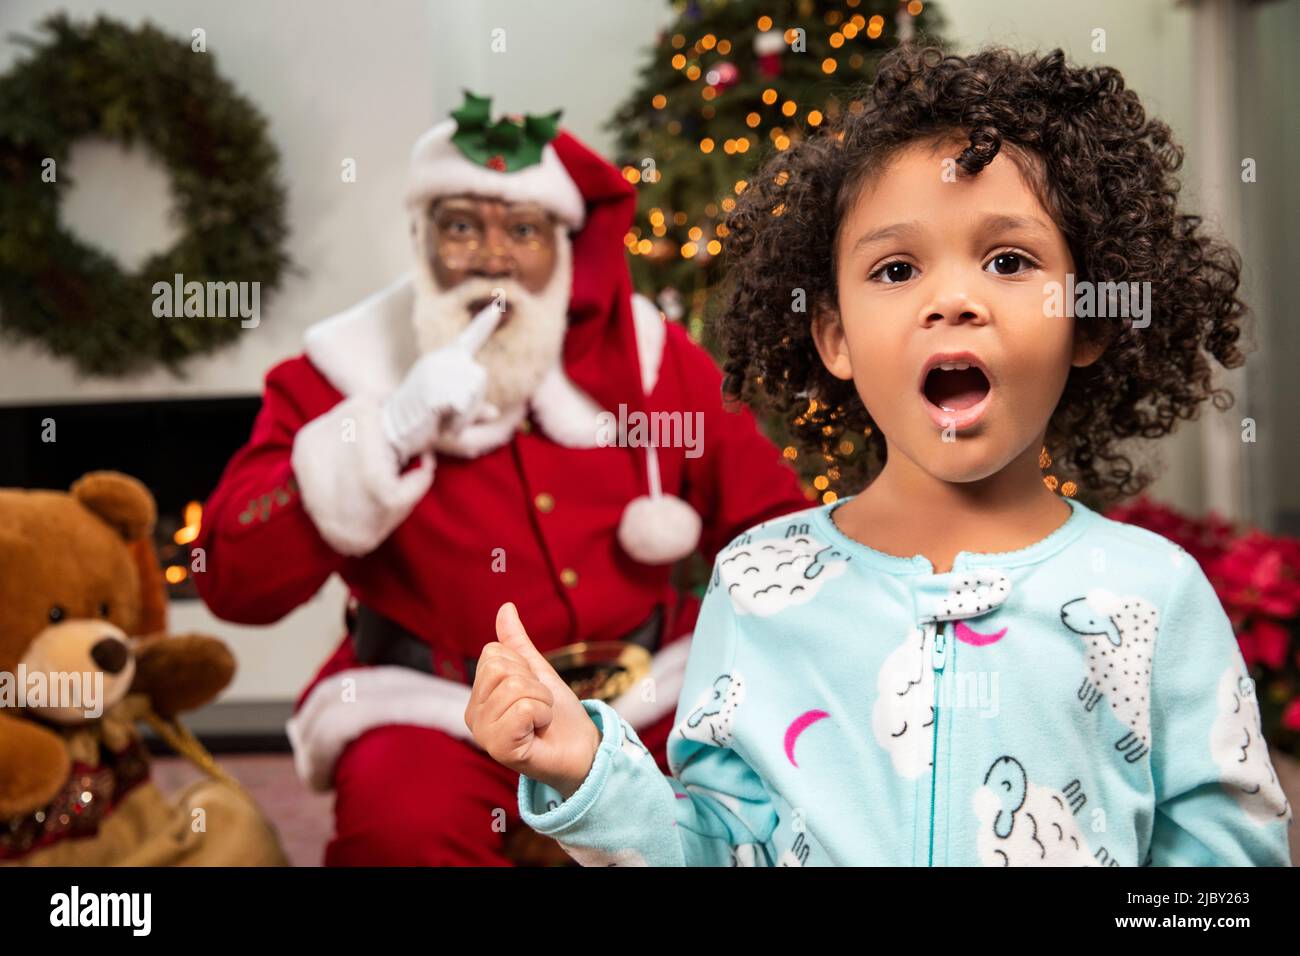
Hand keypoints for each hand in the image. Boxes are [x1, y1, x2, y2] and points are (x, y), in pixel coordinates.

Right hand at [380, 303, 502, 459]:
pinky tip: (438, 425)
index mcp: (443, 361)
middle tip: (449, 417)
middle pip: (479, 377)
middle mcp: (440, 361)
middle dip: (474, 403)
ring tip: (441, 420)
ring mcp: (435, 373)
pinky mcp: (433, 389)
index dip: (484, 323)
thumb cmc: (420, 422)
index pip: (469, 338)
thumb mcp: (449, 413)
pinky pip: (463, 407)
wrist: (389, 430)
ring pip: (474, 392)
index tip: (498, 306)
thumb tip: (494, 412)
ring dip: (465, 416)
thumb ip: (471, 409)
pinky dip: (456, 423)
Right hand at [466, 603, 601, 799]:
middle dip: (533, 683)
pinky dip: (542, 714)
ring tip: (541, 720)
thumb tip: (506, 607)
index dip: (523, 667)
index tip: (533, 692)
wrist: (582, 750)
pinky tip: (539, 732)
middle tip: (539, 708)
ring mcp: (484, 734)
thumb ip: (517, 643)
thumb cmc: (559, 715)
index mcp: (478, 697)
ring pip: (514, 686)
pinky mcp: (500, 748)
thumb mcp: (537, 672)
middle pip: (501, 668)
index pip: (493, 653)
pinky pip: (523, 707)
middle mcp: (473, 716)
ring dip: (541, 700)